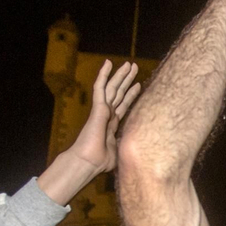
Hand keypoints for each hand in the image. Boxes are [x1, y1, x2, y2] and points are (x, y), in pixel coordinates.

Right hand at [66, 59, 143, 173]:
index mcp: (111, 125)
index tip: (138, 86)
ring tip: (129, 64)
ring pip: (112, 88)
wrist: (87, 162)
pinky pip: (100, 87)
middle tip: (134, 68)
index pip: (123, 106)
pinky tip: (108, 63)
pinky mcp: (98, 107)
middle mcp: (107, 115)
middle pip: (119, 93)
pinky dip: (103, 75)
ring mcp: (102, 110)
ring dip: (120, 75)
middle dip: (127, 81)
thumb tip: (135, 149)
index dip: (130, 96)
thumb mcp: (118, 152)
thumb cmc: (100, 161)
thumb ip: (123, 145)